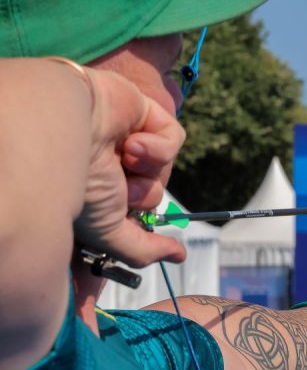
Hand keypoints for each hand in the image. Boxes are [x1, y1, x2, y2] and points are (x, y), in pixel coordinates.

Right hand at [73, 68, 186, 267]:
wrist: (65, 128)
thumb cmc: (76, 180)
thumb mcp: (106, 230)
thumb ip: (142, 249)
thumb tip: (177, 256)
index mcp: (93, 193)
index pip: (128, 214)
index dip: (134, 221)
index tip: (133, 223)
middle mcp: (107, 167)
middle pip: (149, 194)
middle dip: (139, 196)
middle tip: (119, 190)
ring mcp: (124, 140)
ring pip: (162, 169)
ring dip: (147, 171)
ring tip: (122, 160)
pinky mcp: (144, 113)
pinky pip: (173, 139)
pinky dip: (159, 147)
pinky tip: (133, 142)